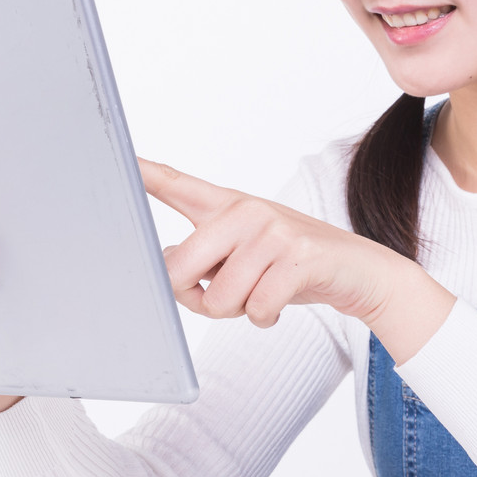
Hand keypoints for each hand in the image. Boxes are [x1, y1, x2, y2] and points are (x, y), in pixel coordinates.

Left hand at [139, 159, 455, 363]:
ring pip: (220, 299)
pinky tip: (279, 304)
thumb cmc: (289, 267)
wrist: (359, 270)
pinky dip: (265, 318)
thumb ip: (204, 263)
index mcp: (226, 205)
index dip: (142, 173)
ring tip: (258, 296)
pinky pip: (256, 308)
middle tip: (218, 295)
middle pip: (180, 267)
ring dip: (236, 312)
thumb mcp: (243, 256)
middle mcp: (246, 210)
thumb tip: (169, 276)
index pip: (176, 184)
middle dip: (193, 297)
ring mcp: (273, 231)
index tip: (116, 158)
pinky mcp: (298, 257)